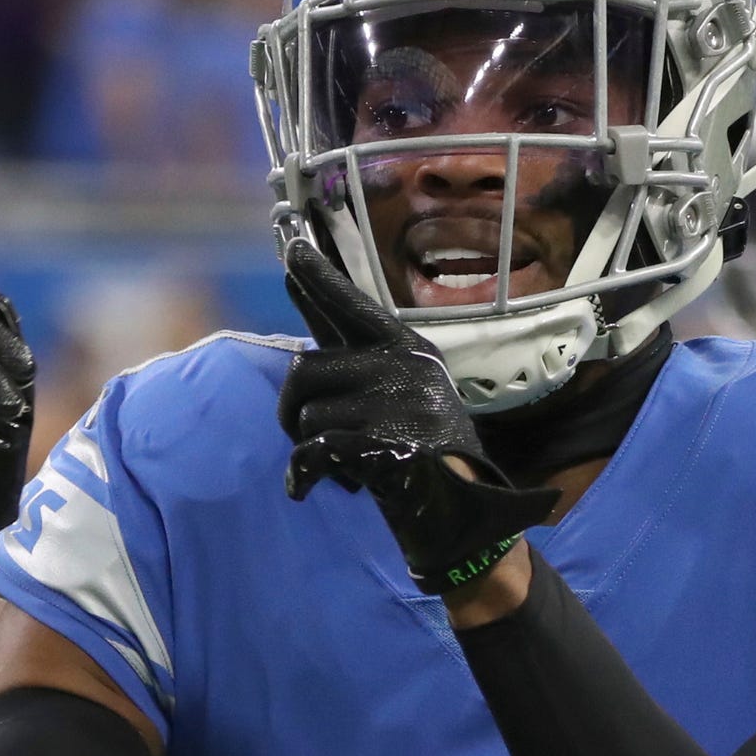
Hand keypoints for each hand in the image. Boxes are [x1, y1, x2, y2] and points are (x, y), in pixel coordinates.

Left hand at [277, 240, 552, 596]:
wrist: (464, 509)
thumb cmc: (427, 450)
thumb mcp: (404, 395)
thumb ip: (358, 366)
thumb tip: (302, 340)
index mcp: (407, 349)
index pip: (352, 307)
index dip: (318, 278)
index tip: (291, 246)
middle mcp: (403, 367)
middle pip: (305, 369)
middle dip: (291, 408)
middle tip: (301, 431)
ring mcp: (397, 405)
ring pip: (307, 415)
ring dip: (310, 446)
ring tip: (341, 461)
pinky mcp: (385, 443)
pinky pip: (313, 450)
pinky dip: (303, 472)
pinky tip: (306, 486)